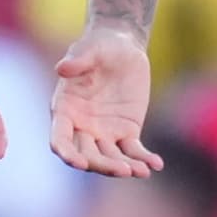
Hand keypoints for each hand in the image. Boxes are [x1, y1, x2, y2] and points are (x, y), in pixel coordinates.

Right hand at [49, 24, 159, 177]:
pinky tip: (156, 164)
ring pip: (110, 157)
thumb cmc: (99, 45)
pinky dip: (143, 159)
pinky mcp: (126, 131)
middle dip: (102, 165)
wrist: (123, 47)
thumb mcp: (90, 48)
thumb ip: (78, 60)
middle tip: (122, 170)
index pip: (60, 138)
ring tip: (141, 172)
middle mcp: (81, 126)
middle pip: (87, 155)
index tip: (78, 163)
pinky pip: (133, 150)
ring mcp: (104, 132)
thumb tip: (62, 69)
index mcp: (64, 110)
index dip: (67, 153)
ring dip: (124, 167)